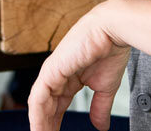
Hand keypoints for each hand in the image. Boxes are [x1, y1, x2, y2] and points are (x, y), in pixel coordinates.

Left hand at [28, 0, 130, 130]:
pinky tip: (39, 127)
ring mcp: (52, 71)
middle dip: (46, 125)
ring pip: (39, 104)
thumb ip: (100, 107)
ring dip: (39, 123)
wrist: (113, 29)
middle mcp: (58, 74)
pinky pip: (38, 97)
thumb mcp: (105, 87)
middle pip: (46, 106)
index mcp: (69, 77)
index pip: (57, 105)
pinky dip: (37, 114)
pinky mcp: (51, 69)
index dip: (55, 122)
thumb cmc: (110, 49)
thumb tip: (101, 127)